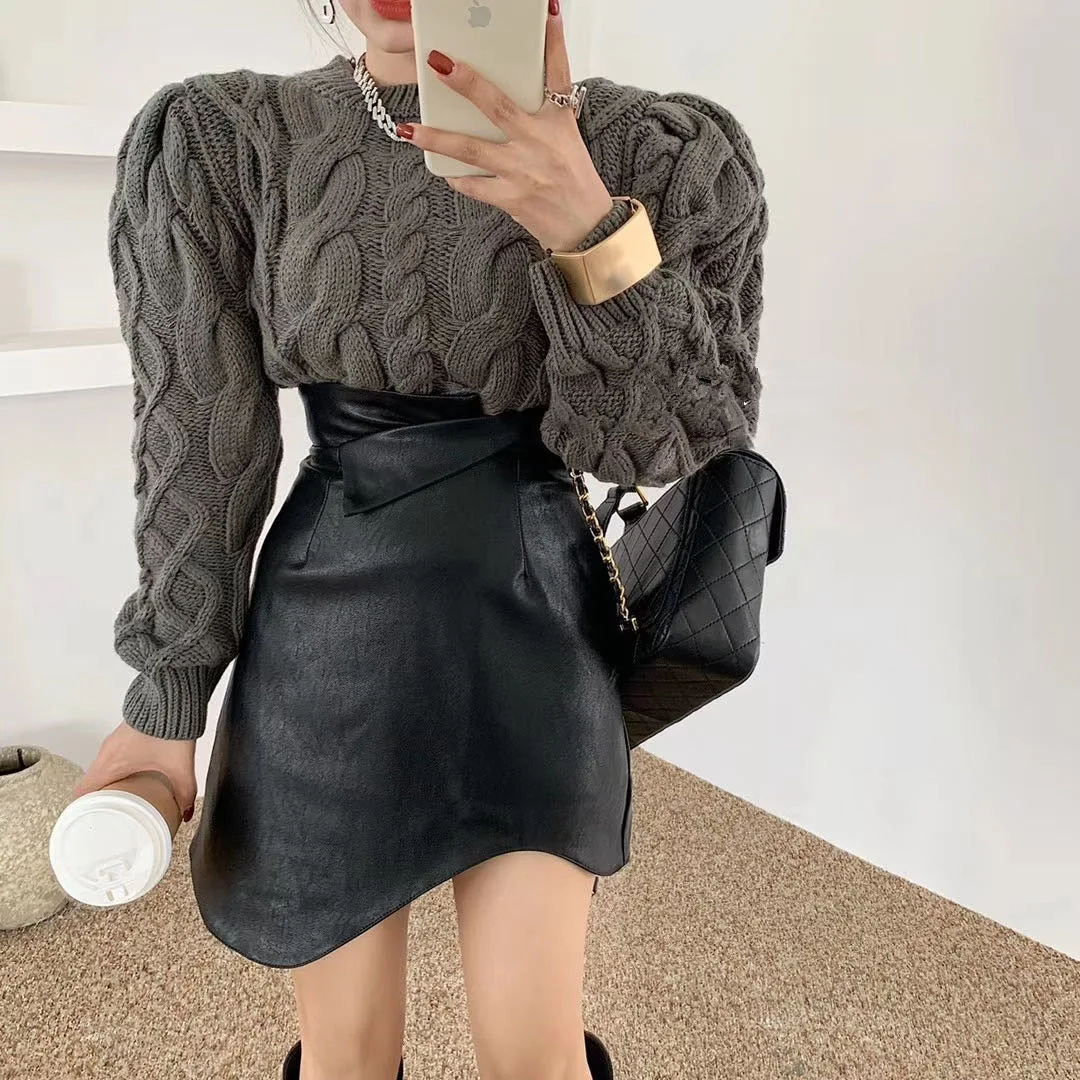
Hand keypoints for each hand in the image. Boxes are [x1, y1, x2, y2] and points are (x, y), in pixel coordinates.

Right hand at [71, 721, 197, 822]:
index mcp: (109, 764)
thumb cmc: (170, 729)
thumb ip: (184, 792)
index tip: (88, 824)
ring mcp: (113, 744)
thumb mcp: (179, 767)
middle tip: (107, 820)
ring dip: (106, 787)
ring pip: (100, 771)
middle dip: (96, 803)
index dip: (81, 811)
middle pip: (89, 784)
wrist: (172, 697)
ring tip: (120, 805)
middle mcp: (105, 754)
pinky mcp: (123, 738)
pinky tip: (128, 782)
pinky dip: (113, 774)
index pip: (81, 793)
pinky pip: (109, 760)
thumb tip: (187, 813)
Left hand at [399, 1, 615, 252]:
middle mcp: (541, 142)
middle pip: (499, 106)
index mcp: (558, 122)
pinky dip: (456, 176)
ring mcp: (524, 171)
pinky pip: (475, 185)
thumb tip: (503, 94)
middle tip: (439, 63)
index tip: (546, 12)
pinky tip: (440, 167)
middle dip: (467, 83)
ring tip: (409, 128)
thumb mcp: (565, 139)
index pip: (558, 74)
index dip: (553, 41)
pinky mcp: (513, 199)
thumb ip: (539, 114)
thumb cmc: (573, 181)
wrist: (587, 227)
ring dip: (438, 138)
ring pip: (473, 149)